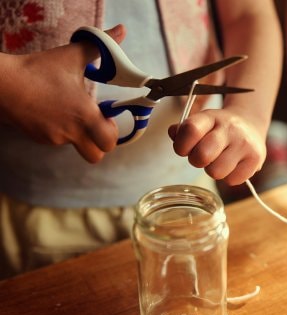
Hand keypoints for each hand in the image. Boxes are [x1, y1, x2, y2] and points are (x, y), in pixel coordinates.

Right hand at [0, 25, 125, 162]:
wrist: (3, 83)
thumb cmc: (39, 70)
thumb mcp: (72, 56)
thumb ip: (100, 47)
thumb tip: (121, 31)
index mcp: (84, 115)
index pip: (109, 142)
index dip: (111, 132)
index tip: (106, 116)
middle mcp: (71, 132)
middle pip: (96, 156)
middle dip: (99, 144)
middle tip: (95, 124)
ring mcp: (55, 138)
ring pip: (77, 147)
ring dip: (80, 136)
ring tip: (70, 112)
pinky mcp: (41, 139)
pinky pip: (59, 141)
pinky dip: (62, 131)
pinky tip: (52, 112)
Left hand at [168, 106, 266, 184]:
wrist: (250, 126)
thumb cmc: (218, 129)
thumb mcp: (201, 123)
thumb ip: (183, 130)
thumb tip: (173, 133)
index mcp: (212, 117)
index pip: (191, 130)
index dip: (181, 145)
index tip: (184, 149)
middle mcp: (230, 128)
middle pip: (202, 155)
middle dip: (196, 161)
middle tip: (203, 156)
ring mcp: (245, 144)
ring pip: (216, 172)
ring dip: (213, 170)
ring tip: (219, 160)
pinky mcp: (256, 159)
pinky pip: (232, 180)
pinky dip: (229, 177)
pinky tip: (232, 165)